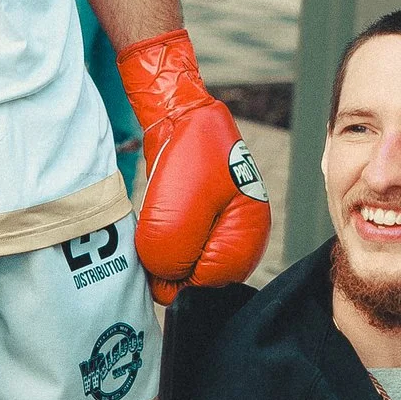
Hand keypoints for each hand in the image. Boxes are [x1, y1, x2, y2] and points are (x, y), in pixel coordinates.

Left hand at [119, 29, 269, 302]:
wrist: (182, 114)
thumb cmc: (188, 155)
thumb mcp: (175, 211)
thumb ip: (170, 255)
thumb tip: (163, 281)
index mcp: (247, 236)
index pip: (210, 284)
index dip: (175, 276)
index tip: (154, 253)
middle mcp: (241, 237)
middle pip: (201, 277)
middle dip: (171, 262)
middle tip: (153, 231)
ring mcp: (225, 227)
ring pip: (188, 261)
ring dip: (165, 248)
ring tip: (158, 215)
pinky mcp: (207, 220)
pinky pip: (182, 244)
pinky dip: (165, 236)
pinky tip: (160, 213)